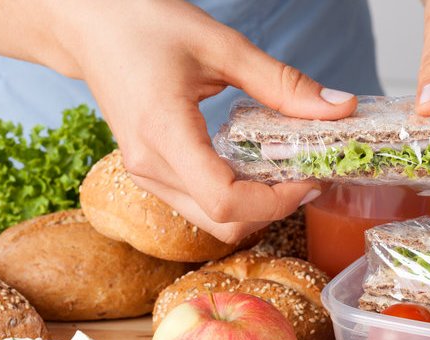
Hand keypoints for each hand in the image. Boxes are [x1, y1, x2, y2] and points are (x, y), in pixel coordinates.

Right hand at [50, 0, 356, 242]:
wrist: (89, 24)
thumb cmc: (144, 24)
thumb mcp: (221, 46)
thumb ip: (282, 82)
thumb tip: (340, 106)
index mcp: (164, 134)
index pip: (227, 202)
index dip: (277, 202)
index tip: (310, 176)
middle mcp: (149, 166)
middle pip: (224, 224)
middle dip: (273, 209)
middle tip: (305, 173)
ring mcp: (144, 175)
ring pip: (211, 220)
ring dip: (255, 206)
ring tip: (283, 168)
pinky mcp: (148, 172)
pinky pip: (197, 204)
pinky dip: (234, 196)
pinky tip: (253, 164)